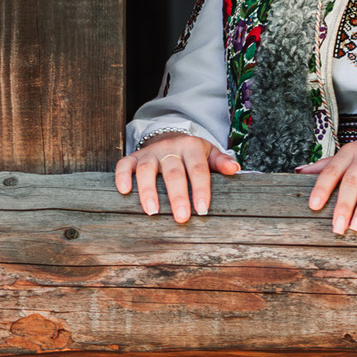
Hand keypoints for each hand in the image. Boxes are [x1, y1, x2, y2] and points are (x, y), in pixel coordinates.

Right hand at [114, 130, 238, 222]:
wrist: (169, 138)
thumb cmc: (192, 154)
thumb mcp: (209, 153)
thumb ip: (221, 161)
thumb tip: (234, 169)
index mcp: (191, 147)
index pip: (197, 169)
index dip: (200, 189)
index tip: (202, 210)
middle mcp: (169, 148)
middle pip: (173, 172)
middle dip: (177, 195)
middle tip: (181, 218)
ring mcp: (150, 152)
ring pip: (147, 169)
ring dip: (148, 190)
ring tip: (152, 212)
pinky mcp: (134, 157)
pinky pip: (124, 164)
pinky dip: (122, 176)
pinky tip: (124, 192)